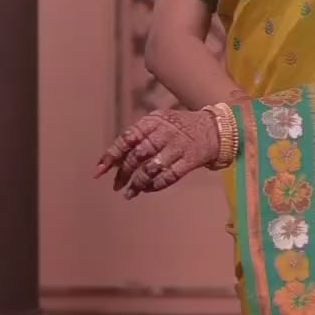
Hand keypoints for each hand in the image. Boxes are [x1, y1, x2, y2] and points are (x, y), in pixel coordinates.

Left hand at [94, 107, 221, 197]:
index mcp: (153, 121)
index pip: (127, 138)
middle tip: (116, 185)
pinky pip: (169, 176)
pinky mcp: (190, 160)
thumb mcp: (159, 122)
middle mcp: (164, 132)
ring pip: (151, 168)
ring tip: (130, 192)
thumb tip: (115, 160)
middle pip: (138, 155)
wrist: (215, 128)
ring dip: (138, 183)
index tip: (99, 172)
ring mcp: (178, 146)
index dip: (111, 156)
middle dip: (124, 173)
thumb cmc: (179, 127)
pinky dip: (156, 185)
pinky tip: (148, 189)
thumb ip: (138, 137)